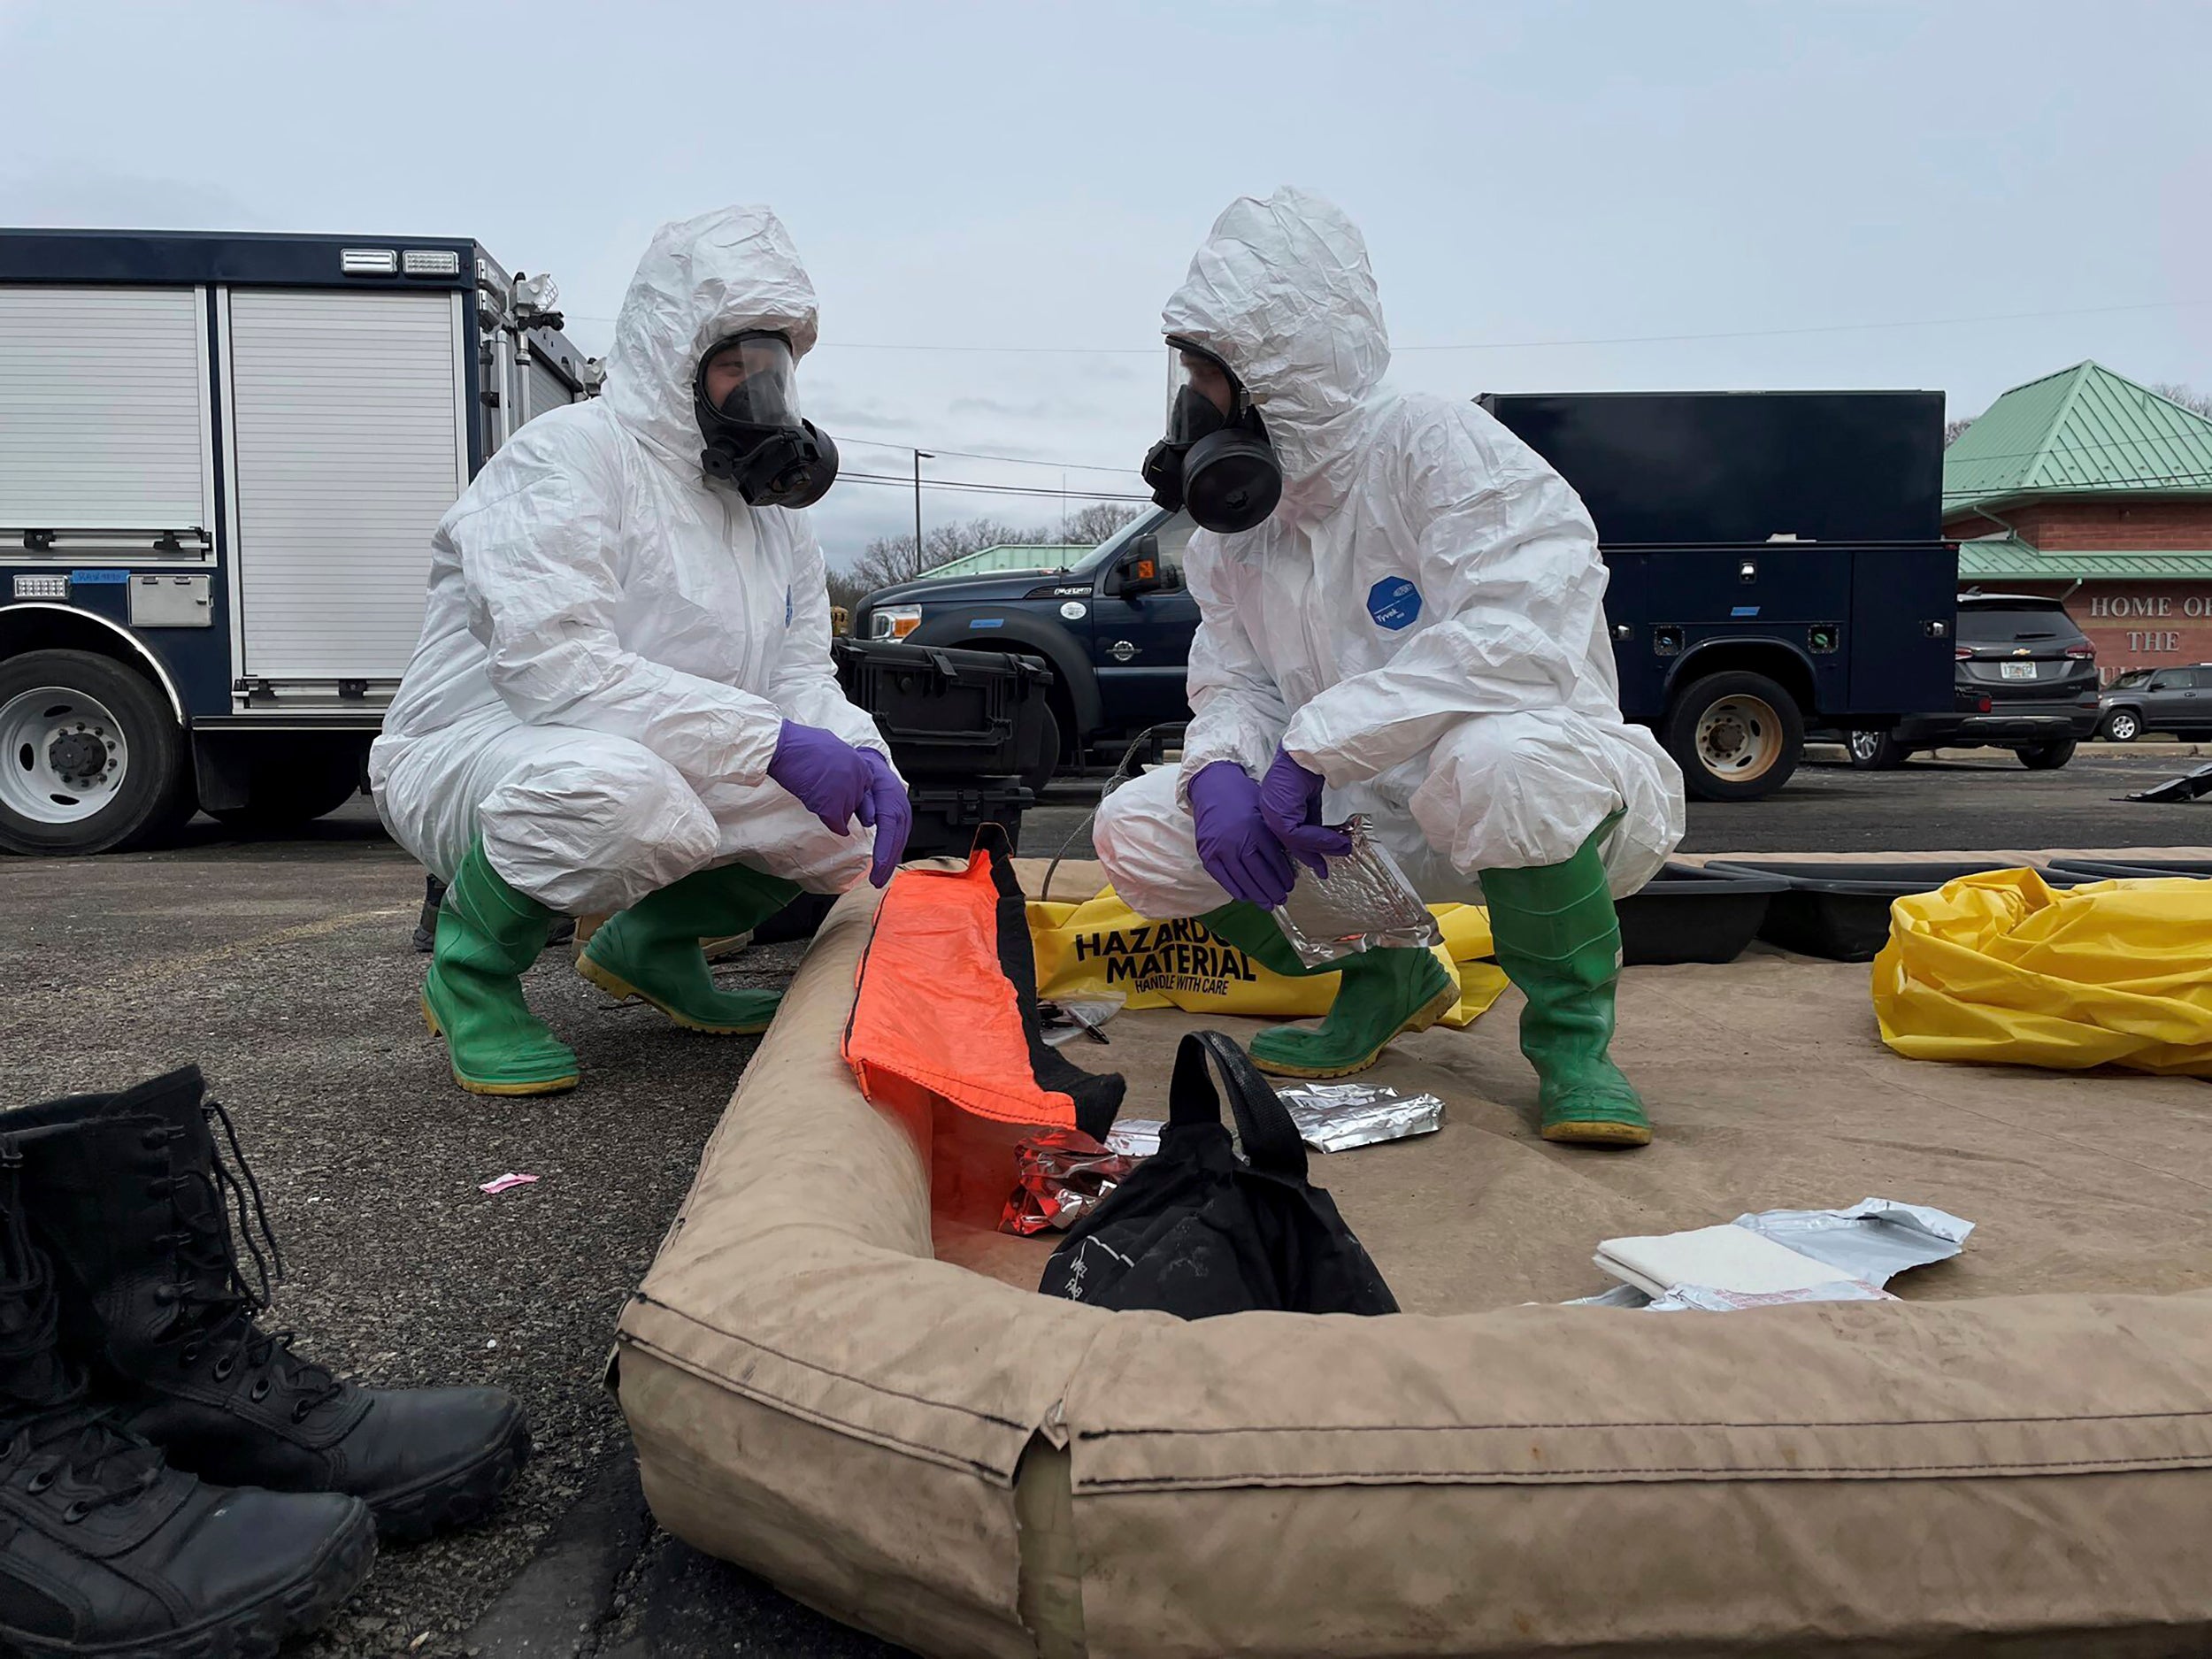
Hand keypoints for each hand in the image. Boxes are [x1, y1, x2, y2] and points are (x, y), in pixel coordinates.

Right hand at [766, 721, 872, 835]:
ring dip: (838, 813)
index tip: (843, 793)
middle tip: (831, 802)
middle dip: (845, 802)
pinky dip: (836, 827)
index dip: (853, 790)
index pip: (864, 785)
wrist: (784, 748)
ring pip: (848, 813)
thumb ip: (842, 758)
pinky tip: (834, 827)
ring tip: (825, 808)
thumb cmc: (801, 743)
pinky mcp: (832, 806)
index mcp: (858, 762)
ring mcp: (845, 792)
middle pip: (857, 800)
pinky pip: (838, 824)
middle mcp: (856, 778)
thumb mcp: (832, 744)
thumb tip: (840, 764)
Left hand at [855, 749, 910, 887]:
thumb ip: (862, 800)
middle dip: (888, 862)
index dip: (886, 848)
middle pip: (898, 837)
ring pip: (901, 840)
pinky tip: (887, 865)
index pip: (890, 825)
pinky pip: (899, 838)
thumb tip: (870, 820)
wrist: (871, 763)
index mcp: (889, 795)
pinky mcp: (901, 818)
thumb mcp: (857, 782)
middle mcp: (900, 805)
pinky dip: (893, 853)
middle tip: (877, 881)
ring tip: (880, 878)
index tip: (879, 867)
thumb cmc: (862, 771)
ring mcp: (903, 812)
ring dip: (891, 861)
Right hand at [1187, 761, 1295, 909]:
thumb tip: (1287, 861)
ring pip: (1242, 880)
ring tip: (1267, 903)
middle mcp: (1238, 840)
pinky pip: (1222, 878)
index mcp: (1257, 829)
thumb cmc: (1242, 797)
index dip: (1284, 877)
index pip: (1274, 861)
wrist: (1213, 785)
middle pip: (1259, 874)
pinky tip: (1245, 896)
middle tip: (1281, 899)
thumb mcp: (1265, 812)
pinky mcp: (1207, 852)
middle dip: (1273, 890)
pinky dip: (1234, 889)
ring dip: (1257, 895)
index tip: (1290, 885)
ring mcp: (1220, 848)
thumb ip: (1274, 836)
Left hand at [1258, 746, 1352, 877]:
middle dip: (1311, 856)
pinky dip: (1319, 838)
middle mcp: (1267, 810)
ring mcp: (1270, 810)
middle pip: (1289, 842)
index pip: (1287, 837)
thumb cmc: (1309, 767)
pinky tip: (1336, 839)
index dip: (1305, 853)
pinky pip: (1298, 833)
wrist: (1310, 749)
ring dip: (1321, 846)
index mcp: (1273, 807)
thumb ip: (1312, 822)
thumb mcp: (1311, 801)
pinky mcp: (1278, 810)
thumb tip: (1324, 841)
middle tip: (1325, 869)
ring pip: (1294, 841)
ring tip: (1342, 848)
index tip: (1319, 865)